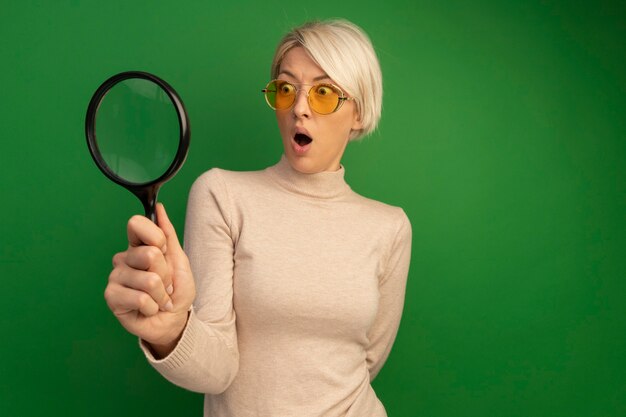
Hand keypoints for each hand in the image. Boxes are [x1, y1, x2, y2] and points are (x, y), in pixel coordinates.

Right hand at [104, 203, 195, 355]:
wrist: (174, 320)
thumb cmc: (176, 291)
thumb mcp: (179, 261)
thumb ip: (168, 235)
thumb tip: (159, 209)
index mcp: (139, 246)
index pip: (137, 224)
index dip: (156, 237)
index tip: (163, 250)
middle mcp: (124, 258)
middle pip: (149, 254)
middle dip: (166, 273)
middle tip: (164, 284)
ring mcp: (116, 277)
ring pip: (148, 280)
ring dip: (161, 294)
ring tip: (158, 298)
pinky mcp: (112, 297)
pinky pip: (140, 298)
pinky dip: (153, 306)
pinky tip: (149, 308)